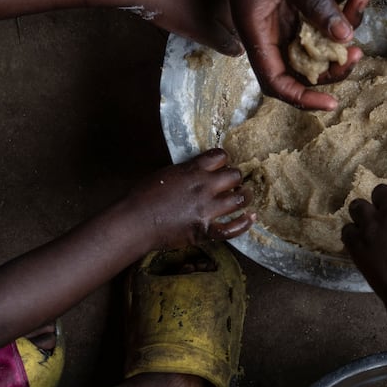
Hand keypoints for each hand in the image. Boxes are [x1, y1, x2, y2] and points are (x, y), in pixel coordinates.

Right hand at [123, 149, 254, 249]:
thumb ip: (185, 171)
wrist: (135, 222)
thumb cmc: (143, 196)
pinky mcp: (205, 230)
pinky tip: (251, 218)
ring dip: (245, 196)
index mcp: (192, 170)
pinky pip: (232, 228)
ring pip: (239, 199)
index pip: (220, 156)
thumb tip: (195, 171)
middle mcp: (204, 187)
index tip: (223, 165)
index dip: (224, 160)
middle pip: (234, 176)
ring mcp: (206, 209)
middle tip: (233, 183)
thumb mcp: (165, 173)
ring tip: (245, 196)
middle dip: (236, 178)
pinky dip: (244, 223)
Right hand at [217, 0, 367, 110]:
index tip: (333, 103)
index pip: (276, 81)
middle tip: (357, 51)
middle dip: (333, 61)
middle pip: (303, 64)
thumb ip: (315, 4)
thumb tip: (345, 39)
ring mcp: (282, 11)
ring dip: (343, 20)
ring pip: (319, 35)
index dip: (303, 97)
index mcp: (255, 30)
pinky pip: (321, 8)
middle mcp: (268, 26)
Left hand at [341, 183, 386, 304]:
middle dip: (383, 201)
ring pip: (358, 205)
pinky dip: (352, 236)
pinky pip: (347, 230)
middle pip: (381, 191)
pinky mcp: (357, 243)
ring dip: (363, 214)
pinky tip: (359, 243)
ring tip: (366, 226)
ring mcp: (372, 225)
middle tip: (385, 215)